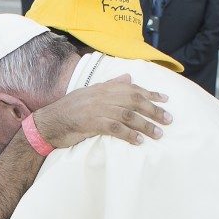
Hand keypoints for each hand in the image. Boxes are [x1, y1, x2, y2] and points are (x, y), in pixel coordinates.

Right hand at [34, 74, 170, 147]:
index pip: (133, 89)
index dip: (151, 94)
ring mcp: (97, 109)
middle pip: (134, 101)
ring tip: (157, 134)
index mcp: (104, 88)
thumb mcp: (91, 93)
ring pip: (128, 115)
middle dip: (154, 110)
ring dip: (145, 125)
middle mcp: (103, 96)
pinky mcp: (92, 123)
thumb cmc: (70, 108)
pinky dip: (128, 134)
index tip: (166, 100)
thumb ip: (111, 85)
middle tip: (168, 120)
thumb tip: (128, 77)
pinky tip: (138, 141)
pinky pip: (115, 128)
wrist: (49, 121)